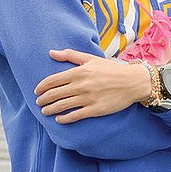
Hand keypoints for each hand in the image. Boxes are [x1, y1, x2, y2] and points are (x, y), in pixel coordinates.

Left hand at [35, 49, 150, 122]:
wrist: (133, 82)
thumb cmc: (112, 69)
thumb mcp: (91, 58)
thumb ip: (70, 55)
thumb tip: (51, 52)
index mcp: (80, 72)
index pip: (53, 80)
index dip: (42, 86)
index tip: (37, 91)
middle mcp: (82, 85)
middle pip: (55, 94)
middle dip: (43, 99)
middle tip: (39, 102)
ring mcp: (88, 98)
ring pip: (62, 106)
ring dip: (50, 109)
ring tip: (45, 111)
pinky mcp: (95, 110)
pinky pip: (75, 116)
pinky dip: (64, 119)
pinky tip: (58, 119)